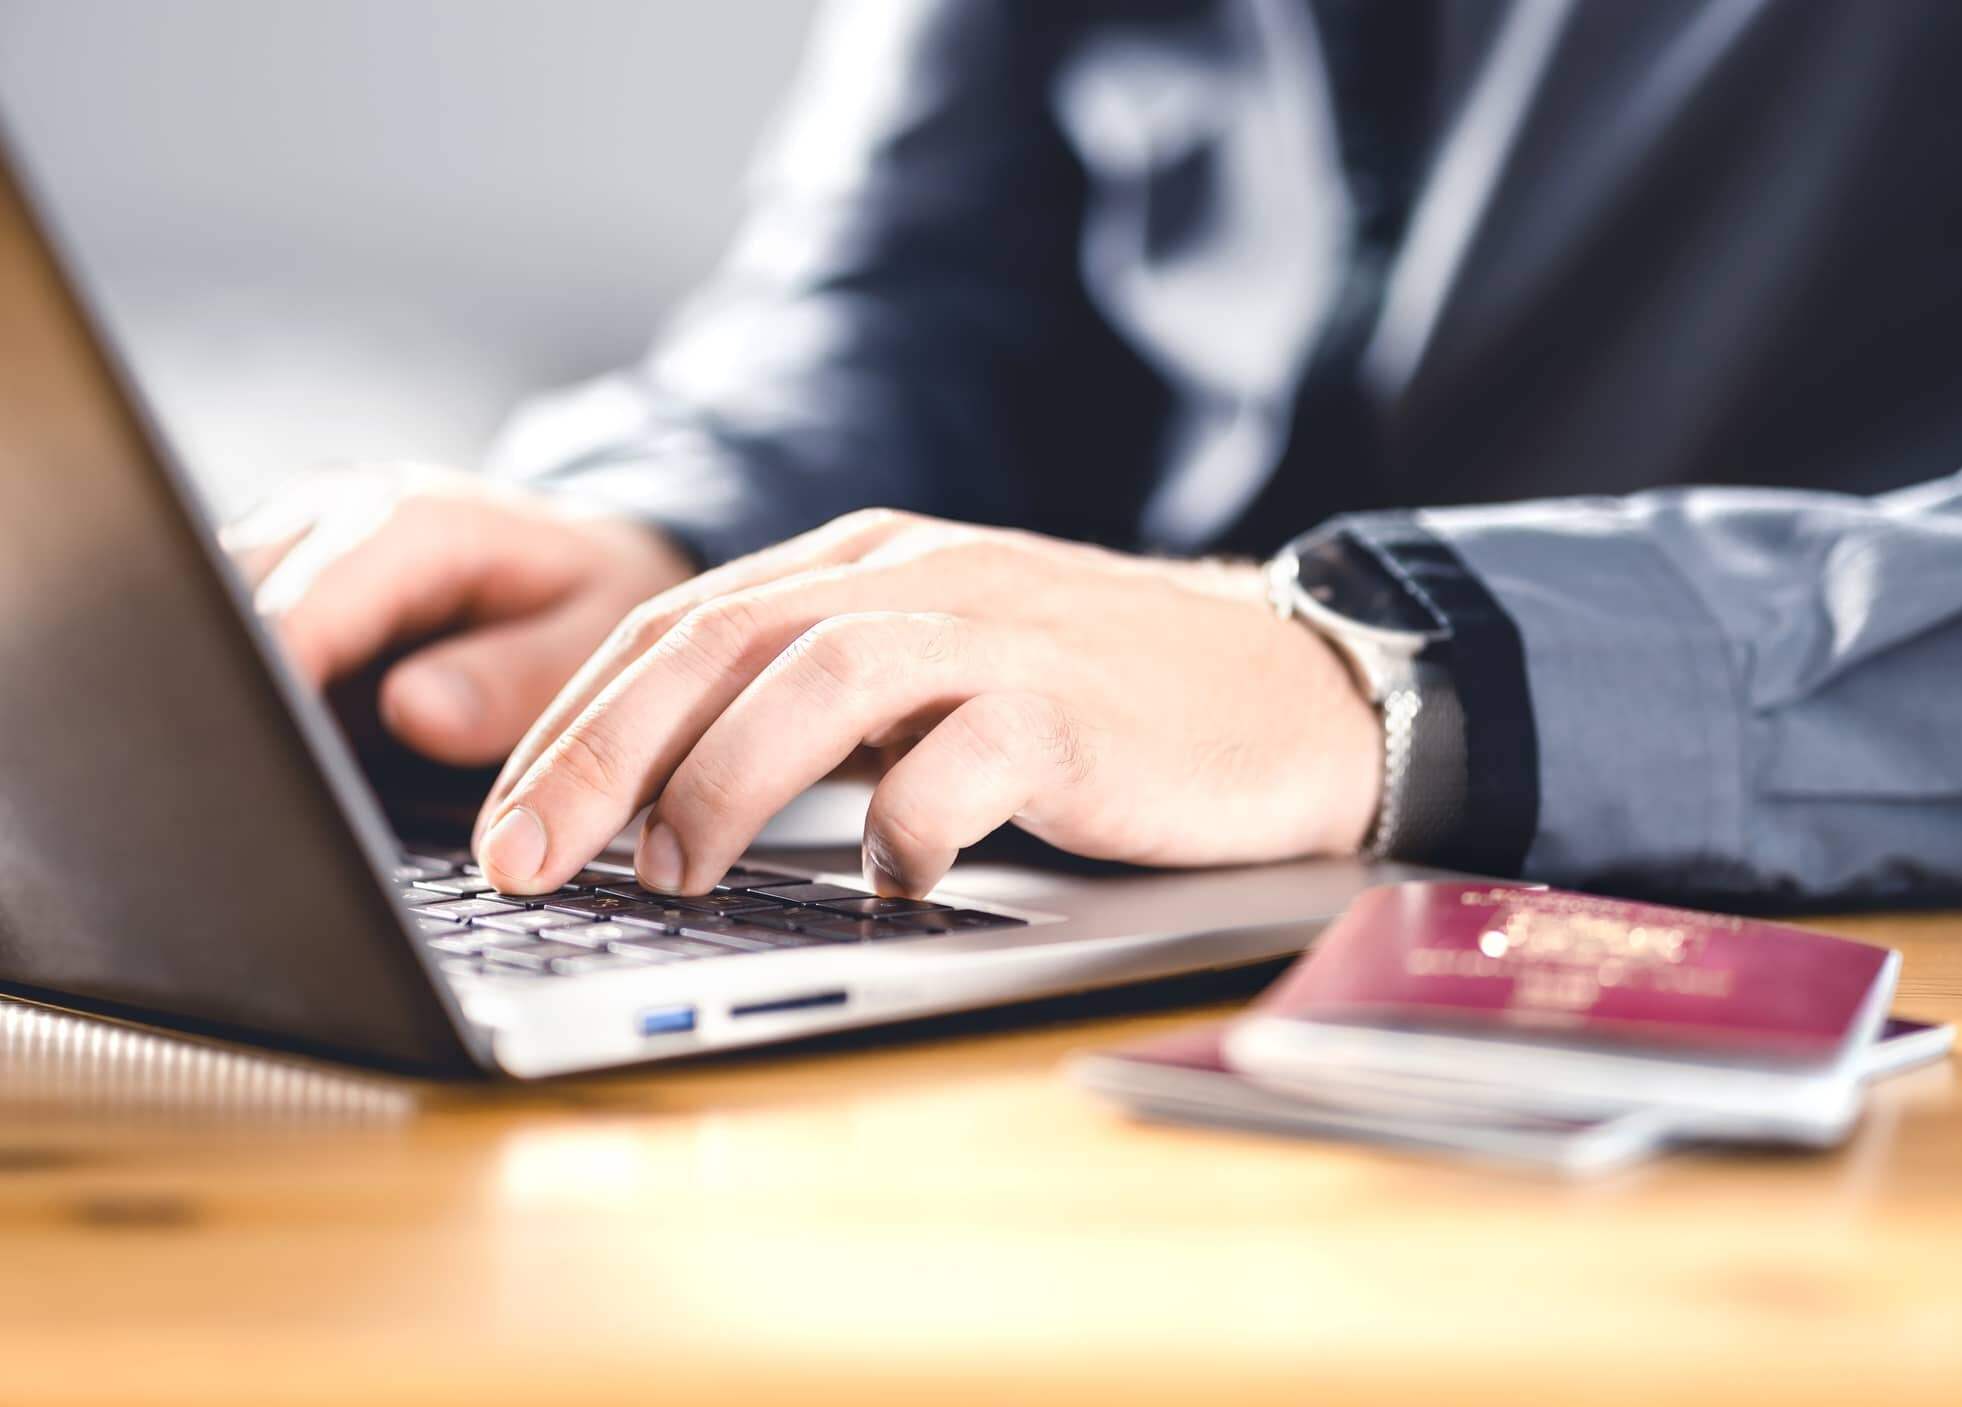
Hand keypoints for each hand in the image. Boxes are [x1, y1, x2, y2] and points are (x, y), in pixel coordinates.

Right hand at [222, 465, 694, 763]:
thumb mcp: (596, 633)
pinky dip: (243, 699)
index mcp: (413, 521)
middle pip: (230, 599)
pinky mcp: (273, 599)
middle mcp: (332, 522)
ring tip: (267, 779)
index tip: (264, 749)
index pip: (307, 597)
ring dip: (231, 692)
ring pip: (213, 620)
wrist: (586, 562)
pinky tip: (270, 761)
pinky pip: (227, 643)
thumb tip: (414, 712)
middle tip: (265, 784)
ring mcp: (291, 556)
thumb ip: (518, 677)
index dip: (275, 673)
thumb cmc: (595, 597)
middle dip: (237, 687)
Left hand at [473, 510, 1383, 897]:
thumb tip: (658, 805)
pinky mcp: (1071, 706)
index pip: (676, 626)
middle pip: (713, 641)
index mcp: (864, 564)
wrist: (1287, 690)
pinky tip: (884, 882)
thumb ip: (818, 705)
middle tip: (517, 857)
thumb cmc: (1096, 701)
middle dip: (593, 752)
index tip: (499, 821)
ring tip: (669, 874)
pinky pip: (957, 761)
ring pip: (814, 676)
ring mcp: (996, 632)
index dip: (567, 721)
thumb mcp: (934, 676)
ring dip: (718, 780)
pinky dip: (897, 828)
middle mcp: (916, 577)